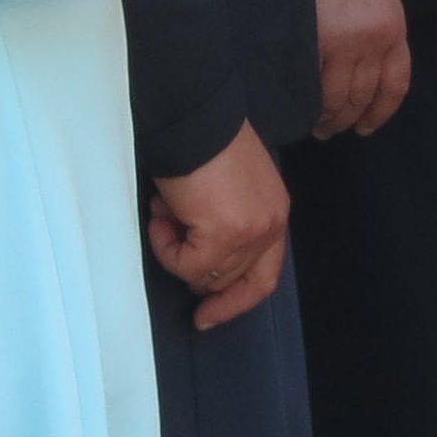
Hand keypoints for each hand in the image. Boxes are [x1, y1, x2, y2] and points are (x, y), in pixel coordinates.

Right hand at [145, 121, 288, 331]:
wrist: (195, 119)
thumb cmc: (206, 145)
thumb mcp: (231, 191)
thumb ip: (228, 226)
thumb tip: (200, 265)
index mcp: (275, 214)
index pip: (264, 277)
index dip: (235, 302)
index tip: (206, 317)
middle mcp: (270, 226)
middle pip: (229, 279)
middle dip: (192, 267)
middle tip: (165, 236)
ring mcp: (250, 233)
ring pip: (203, 274)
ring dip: (174, 246)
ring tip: (165, 208)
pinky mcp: (224, 235)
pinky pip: (184, 265)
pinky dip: (164, 244)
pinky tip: (161, 210)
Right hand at [312, 0, 411, 138]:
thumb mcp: (380, 3)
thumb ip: (378, 38)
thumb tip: (364, 80)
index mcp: (394, 30)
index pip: (395, 84)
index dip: (382, 112)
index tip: (367, 127)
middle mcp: (375, 42)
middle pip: (364, 96)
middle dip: (350, 119)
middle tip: (334, 130)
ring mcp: (346, 44)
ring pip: (339, 97)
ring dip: (329, 119)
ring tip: (318, 127)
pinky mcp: (317, 43)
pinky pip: (316, 85)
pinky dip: (311, 103)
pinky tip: (303, 109)